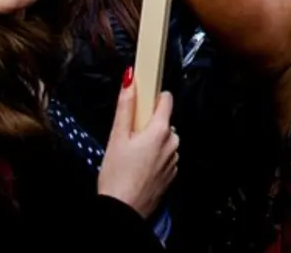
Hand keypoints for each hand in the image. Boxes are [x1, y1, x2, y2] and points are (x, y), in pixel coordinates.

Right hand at [98, 72, 178, 218]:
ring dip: (153, 140)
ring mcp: (174, 160)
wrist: (122, 211)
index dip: (153, 96)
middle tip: (130, 134)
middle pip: (164, 120)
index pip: (166, 98)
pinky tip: (139, 165)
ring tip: (132, 152)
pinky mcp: (171, 175)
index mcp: (160, 130)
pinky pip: (166, 156)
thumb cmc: (117, 176)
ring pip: (165, 139)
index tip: (143, 99)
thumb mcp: (117, 135)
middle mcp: (172, 143)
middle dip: (149, 122)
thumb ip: (125, 105)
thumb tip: (130, 79)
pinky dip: (155, 156)